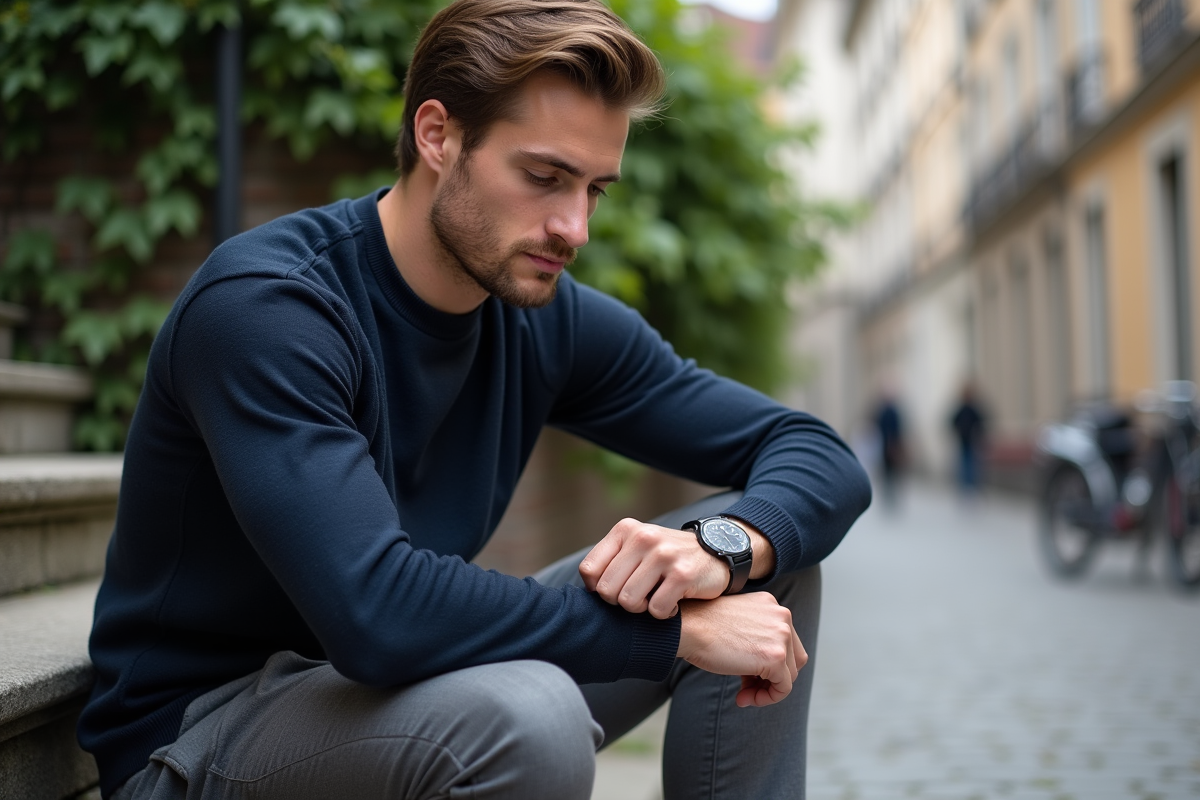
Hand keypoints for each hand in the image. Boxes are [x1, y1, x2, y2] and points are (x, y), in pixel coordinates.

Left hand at [579, 518, 727, 618]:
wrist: (716, 553)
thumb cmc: (667, 558)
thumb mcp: (637, 549)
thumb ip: (611, 563)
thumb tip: (588, 592)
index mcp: (626, 530)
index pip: (589, 571)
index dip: (599, 589)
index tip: (618, 589)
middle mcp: (644, 537)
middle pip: (607, 591)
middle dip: (621, 603)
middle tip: (640, 597)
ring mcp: (664, 555)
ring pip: (629, 602)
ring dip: (642, 610)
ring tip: (655, 599)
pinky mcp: (683, 574)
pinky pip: (657, 610)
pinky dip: (664, 614)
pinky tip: (674, 603)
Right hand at [676, 593, 806, 706]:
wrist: (687, 627)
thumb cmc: (701, 626)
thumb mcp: (737, 623)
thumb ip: (757, 636)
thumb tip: (766, 668)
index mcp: (772, 605)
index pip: (786, 642)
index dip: (771, 663)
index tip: (747, 674)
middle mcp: (782, 616)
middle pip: (794, 659)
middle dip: (772, 678)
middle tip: (747, 687)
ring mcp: (781, 636)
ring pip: (789, 675)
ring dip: (767, 690)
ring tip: (743, 696)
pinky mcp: (775, 657)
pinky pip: (783, 688)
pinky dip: (767, 698)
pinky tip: (743, 699)